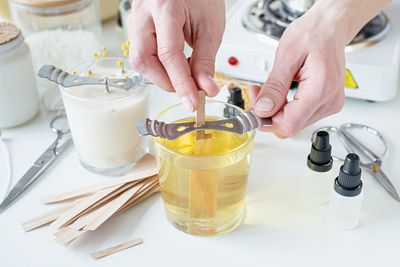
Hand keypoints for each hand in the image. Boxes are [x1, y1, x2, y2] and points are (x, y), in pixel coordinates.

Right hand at [127, 0, 224, 111]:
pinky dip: (158, 66)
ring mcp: (136, 19)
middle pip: (143, 60)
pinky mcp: (136, 27)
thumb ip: (205, 60)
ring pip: (139, 59)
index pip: (169, 55)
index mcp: (164, 7)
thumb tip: (205, 88)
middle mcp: (143, 12)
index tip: (193, 102)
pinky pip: (140, 53)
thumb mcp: (210, 27)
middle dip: (166, 81)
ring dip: (161, 75)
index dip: (181, 84)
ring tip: (183, 73)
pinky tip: (174, 64)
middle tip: (187, 89)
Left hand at [249, 4, 346, 137]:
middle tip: (257, 93)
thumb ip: (274, 86)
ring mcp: (330, 105)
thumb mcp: (286, 55)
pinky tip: (280, 94)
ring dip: (276, 111)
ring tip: (268, 90)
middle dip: (268, 113)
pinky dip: (286, 108)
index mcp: (321, 89)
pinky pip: (300, 116)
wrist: (330, 27)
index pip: (289, 124)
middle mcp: (329, 101)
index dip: (266, 120)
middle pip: (290, 126)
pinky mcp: (326, 104)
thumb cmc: (312, 34)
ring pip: (294, 123)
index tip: (253, 108)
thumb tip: (263, 109)